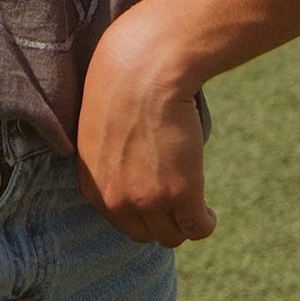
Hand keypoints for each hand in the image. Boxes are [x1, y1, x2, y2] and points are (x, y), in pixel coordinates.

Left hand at [75, 10, 216, 248]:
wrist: (145, 65)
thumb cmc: (123, 81)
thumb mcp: (100, 127)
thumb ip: (109, 158)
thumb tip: (130, 167)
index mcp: (92, 184)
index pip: (119, 219)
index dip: (139, 211)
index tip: (154, 198)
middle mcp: (116, 200)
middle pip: (146, 233)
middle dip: (161, 219)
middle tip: (176, 199)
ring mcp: (148, 200)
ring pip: (173, 235)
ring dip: (183, 222)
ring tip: (193, 204)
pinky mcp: (181, 194)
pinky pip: (198, 228)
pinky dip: (205, 222)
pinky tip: (208, 209)